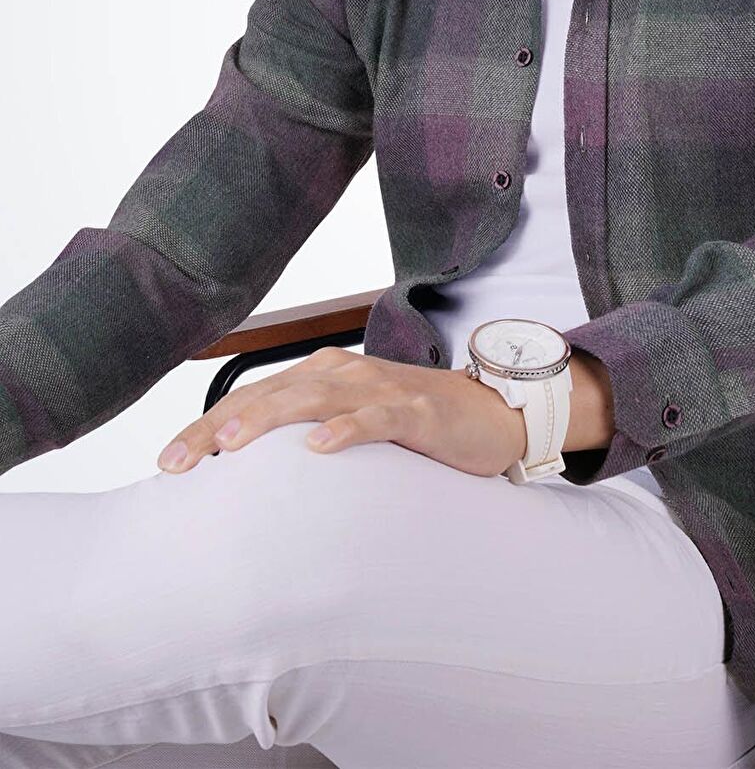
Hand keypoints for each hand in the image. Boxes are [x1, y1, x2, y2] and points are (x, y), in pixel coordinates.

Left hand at [156, 346, 527, 477]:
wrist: (491, 412)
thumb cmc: (414, 425)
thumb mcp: (351, 428)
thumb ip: (307, 439)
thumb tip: (249, 477)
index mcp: (322, 376)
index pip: (253, 397)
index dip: (207, 425)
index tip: (168, 462)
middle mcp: (343, 373)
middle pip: (270, 395)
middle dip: (219, 426)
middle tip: (178, 461)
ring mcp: (380, 389)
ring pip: (313, 398)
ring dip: (269, 419)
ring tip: (231, 442)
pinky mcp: (416, 411)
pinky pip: (376, 417)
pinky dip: (347, 429)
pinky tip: (320, 447)